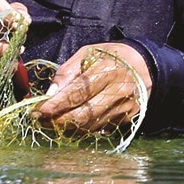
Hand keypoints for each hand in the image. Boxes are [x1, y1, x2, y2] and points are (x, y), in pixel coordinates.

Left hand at [32, 43, 148, 133]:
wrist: (146, 66)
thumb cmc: (111, 57)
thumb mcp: (88, 53)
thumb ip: (67, 72)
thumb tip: (50, 93)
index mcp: (107, 70)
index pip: (77, 92)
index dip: (55, 105)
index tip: (37, 111)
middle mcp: (118, 91)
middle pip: (83, 114)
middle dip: (57, 121)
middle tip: (39, 121)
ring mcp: (124, 108)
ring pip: (90, 126)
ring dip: (66, 128)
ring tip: (49, 123)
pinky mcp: (127, 119)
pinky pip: (99, 129)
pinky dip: (80, 130)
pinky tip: (68, 125)